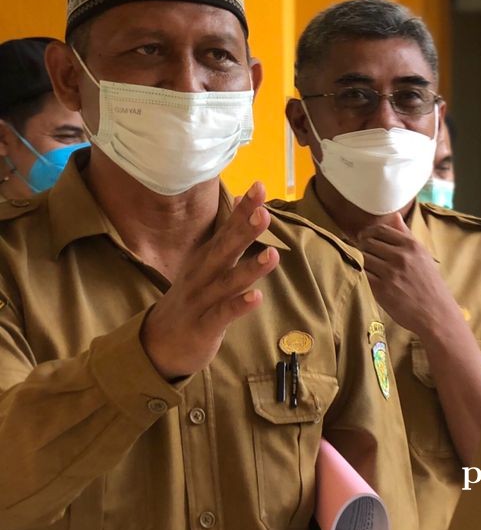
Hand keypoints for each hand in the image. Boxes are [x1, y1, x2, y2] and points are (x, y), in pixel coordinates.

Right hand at [140, 182, 277, 378]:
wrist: (158, 343)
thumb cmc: (193, 300)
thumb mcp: (207, 267)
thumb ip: (228, 239)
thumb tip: (245, 205)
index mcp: (205, 259)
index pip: (226, 229)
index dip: (242, 210)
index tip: (260, 186)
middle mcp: (202, 275)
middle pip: (225, 250)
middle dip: (244, 231)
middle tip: (263, 212)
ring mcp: (201, 300)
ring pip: (227, 282)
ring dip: (249, 269)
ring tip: (272, 255)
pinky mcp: (204, 326)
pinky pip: (223, 314)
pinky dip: (239, 306)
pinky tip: (257, 297)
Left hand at [358, 218, 456, 338]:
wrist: (436, 313)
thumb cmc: (430, 285)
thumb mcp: (423, 256)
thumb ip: (406, 235)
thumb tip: (394, 216)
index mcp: (411, 245)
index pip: (380, 230)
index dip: (368, 233)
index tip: (365, 238)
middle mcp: (400, 256)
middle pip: (368, 242)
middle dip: (362, 246)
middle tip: (362, 253)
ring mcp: (390, 273)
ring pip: (363, 257)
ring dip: (359, 260)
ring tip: (363, 265)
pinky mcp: (382, 289)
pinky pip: (362, 274)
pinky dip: (360, 273)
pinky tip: (364, 276)